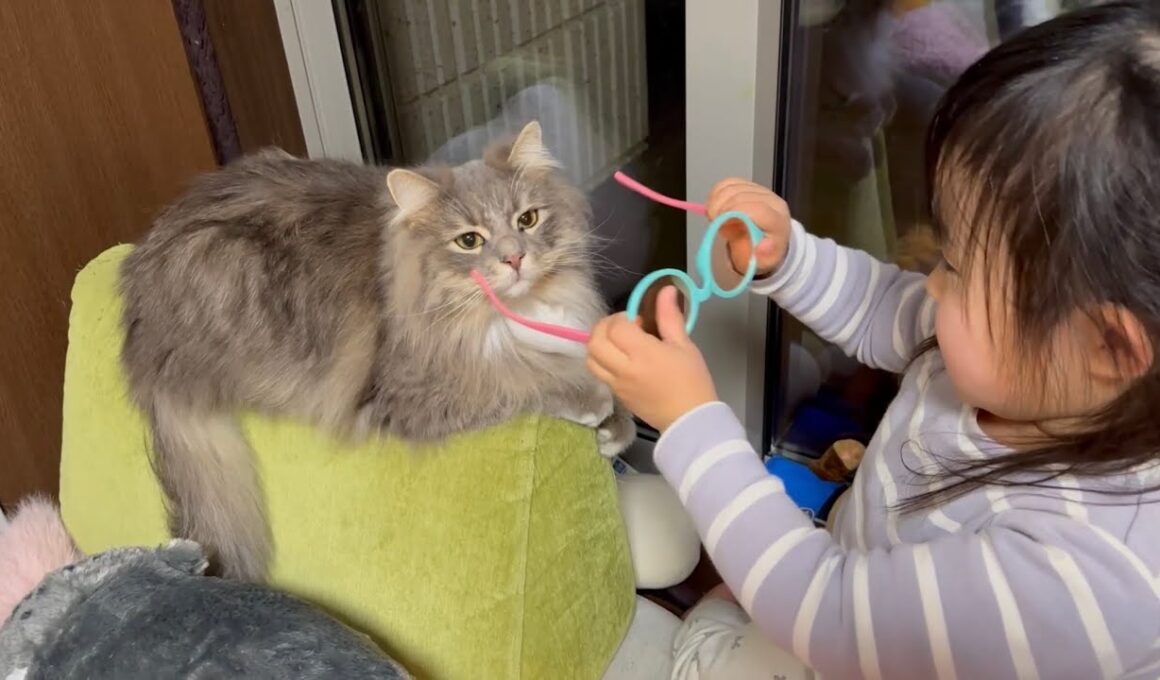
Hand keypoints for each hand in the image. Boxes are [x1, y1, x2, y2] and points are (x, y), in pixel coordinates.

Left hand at [586, 286, 717, 431]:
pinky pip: (598, 373)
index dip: (624, 317)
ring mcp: (616, 384)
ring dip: (599, 344)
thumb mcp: (684, 345)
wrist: (690, 419)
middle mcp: (624, 368)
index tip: (640, 321)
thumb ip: (670, 316)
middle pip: (595, 341)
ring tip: (618, 343)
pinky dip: (602, 360)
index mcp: (643, 354)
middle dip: (605, 327)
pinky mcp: (616, 394)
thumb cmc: (692, 380)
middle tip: (623, 327)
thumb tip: (666, 289)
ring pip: (591, 358)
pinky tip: (621, 359)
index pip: (617, 327)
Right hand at [706, 178, 792, 276]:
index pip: (757, 210)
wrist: (764, 241)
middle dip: (722, 210)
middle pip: (741, 196)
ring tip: (715, 219)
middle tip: (716, 226)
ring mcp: (759, 190)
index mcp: (778, 220)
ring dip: (716, 203)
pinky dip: (715, 195)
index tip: (720, 224)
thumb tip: (761, 248)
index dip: (735, 213)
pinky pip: (726, 183)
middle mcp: (771, 201)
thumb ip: (757, 254)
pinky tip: (715, 208)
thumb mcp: (761, 261)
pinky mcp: (747, 185)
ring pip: (731, 187)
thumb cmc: (761, 252)